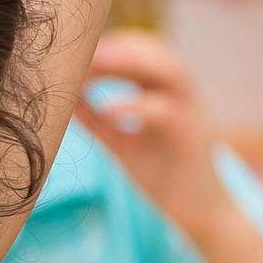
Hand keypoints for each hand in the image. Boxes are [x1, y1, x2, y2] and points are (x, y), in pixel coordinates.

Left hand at [77, 30, 229, 235]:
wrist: (202, 218)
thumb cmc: (163, 179)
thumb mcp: (121, 142)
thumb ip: (95, 118)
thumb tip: (60, 94)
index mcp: (171, 96)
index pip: (149, 52)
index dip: (116, 44)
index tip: (81, 50)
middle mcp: (187, 99)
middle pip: (162, 52)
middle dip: (123, 45)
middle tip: (85, 47)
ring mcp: (195, 116)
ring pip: (173, 72)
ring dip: (134, 62)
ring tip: (98, 62)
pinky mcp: (194, 140)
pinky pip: (170, 112)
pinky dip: (137, 105)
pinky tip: (108, 109)